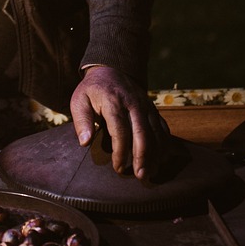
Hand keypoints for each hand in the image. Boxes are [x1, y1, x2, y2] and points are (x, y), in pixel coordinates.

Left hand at [69, 65, 170, 180]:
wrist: (111, 69)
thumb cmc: (92, 90)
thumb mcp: (79, 100)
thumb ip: (82, 121)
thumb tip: (85, 142)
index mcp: (113, 102)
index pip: (120, 131)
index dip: (120, 152)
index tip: (117, 167)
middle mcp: (133, 104)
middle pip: (142, 133)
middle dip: (143, 157)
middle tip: (140, 176)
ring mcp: (146, 106)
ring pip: (156, 132)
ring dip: (156, 154)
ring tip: (151, 173)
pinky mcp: (153, 109)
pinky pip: (163, 127)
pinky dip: (165, 144)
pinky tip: (162, 159)